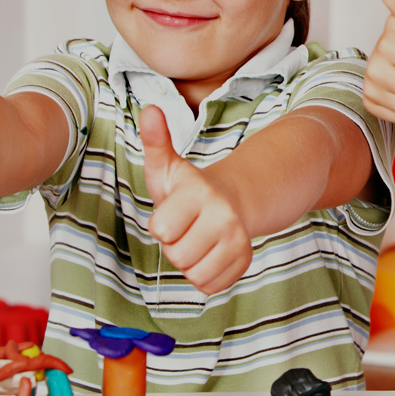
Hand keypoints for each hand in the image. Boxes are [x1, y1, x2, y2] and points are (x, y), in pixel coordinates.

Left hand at [141, 106, 253, 294]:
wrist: (234, 200)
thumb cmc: (189, 188)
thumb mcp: (168, 166)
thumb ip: (157, 141)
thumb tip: (150, 109)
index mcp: (199, 192)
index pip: (162, 229)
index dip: (162, 225)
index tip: (172, 212)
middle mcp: (223, 215)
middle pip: (178, 255)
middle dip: (175, 246)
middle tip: (185, 229)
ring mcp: (237, 238)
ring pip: (194, 273)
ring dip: (190, 262)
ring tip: (196, 241)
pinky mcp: (244, 259)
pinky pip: (210, 285)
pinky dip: (206, 275)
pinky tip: (210, 254)